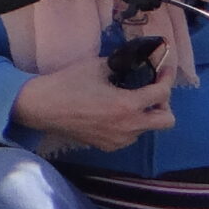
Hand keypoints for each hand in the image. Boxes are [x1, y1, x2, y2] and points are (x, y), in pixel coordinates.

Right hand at [11, 51, 174, 151]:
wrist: (42, 107)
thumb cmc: (67, 84)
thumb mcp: (96, 67)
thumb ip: (120, 65)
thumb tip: (135, 61)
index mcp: (127, 105)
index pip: (162, 93)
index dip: (166, 78)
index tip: (164, 69)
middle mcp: (129, 126)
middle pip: (167, 121)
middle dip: (164, 104)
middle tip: (150, 91)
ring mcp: (120, 140)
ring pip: (148, 128)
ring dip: (145, 114)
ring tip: (128, 101)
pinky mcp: (109, 146)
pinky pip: (130, 136)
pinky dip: (129, 124)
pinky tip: (113, 114)